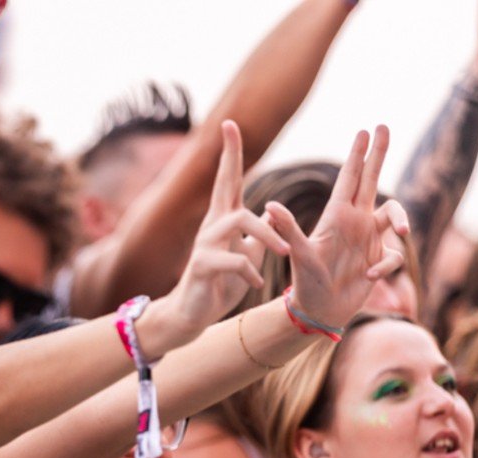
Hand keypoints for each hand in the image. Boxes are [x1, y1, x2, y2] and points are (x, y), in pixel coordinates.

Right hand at [169, 120, 287, 329]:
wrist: (193, 314)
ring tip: (284, 252)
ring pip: (239, 220)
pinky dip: (250, 271)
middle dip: (229, 155)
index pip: (229, 180)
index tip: (230, 123)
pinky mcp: (203, 266)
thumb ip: (260, 235)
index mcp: (224, 221)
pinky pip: (233, 259)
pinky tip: (258, 282)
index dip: (231, 153)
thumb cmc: (222, 283)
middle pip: (224, 183)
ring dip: (268, 234)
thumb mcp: (247, 255)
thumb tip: (274, 214)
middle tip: (233, 125)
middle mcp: (213, 225)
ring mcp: (205, 244)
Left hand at [267, 125, 408, 330]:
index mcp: (336, 216)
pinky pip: (393, 256)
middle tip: (385, 125)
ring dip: (401, 219)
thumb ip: (287, 230)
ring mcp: (369, 239)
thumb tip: (269, 207)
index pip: (350, 178)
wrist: (318, 311)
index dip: (359, 154)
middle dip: (379, 154)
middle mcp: (355, 222)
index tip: (367, 129)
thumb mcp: (298, 255)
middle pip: (371, 181)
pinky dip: (385, 266)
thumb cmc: (305, 282)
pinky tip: (368, 277)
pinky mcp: (379, 259)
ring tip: (402, 231)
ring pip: (394, 215)